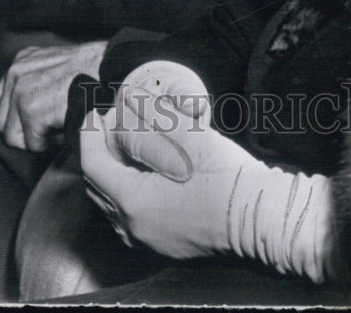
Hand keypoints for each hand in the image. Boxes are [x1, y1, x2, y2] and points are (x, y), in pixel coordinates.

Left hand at [0, 41, 105, 151]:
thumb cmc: (89, 69)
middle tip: (46, 125)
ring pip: (11, 137)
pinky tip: (61, 128)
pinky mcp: (32, 112)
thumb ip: (33, 78)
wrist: (108, 71)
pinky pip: (31, 144)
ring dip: (33, 138)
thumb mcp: (53, 63)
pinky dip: (47, 143)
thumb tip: (22, 107)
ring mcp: (21, 93)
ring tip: (54, 127)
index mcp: (19, 62)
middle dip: (22, 129)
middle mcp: (15, 74)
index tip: (35, 118)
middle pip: (0, 122)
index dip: (16, 115)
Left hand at [79, 61, 332, 280]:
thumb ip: (149, 119)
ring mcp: (149, 241)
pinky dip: (126, 191)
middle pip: (98, 187)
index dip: (90, 135)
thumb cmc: (225, 176)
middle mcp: (133, 228)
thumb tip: (126, 107)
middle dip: (99, 151)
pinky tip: (144, 174)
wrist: (260, 217)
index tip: (96, 112)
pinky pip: (129, 218)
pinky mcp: (165, 244)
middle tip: (111, 124)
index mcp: (133, 202)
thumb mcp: (185, 137)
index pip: (93, 165)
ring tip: (125, 145)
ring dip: (111, 173)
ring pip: (111, 205)